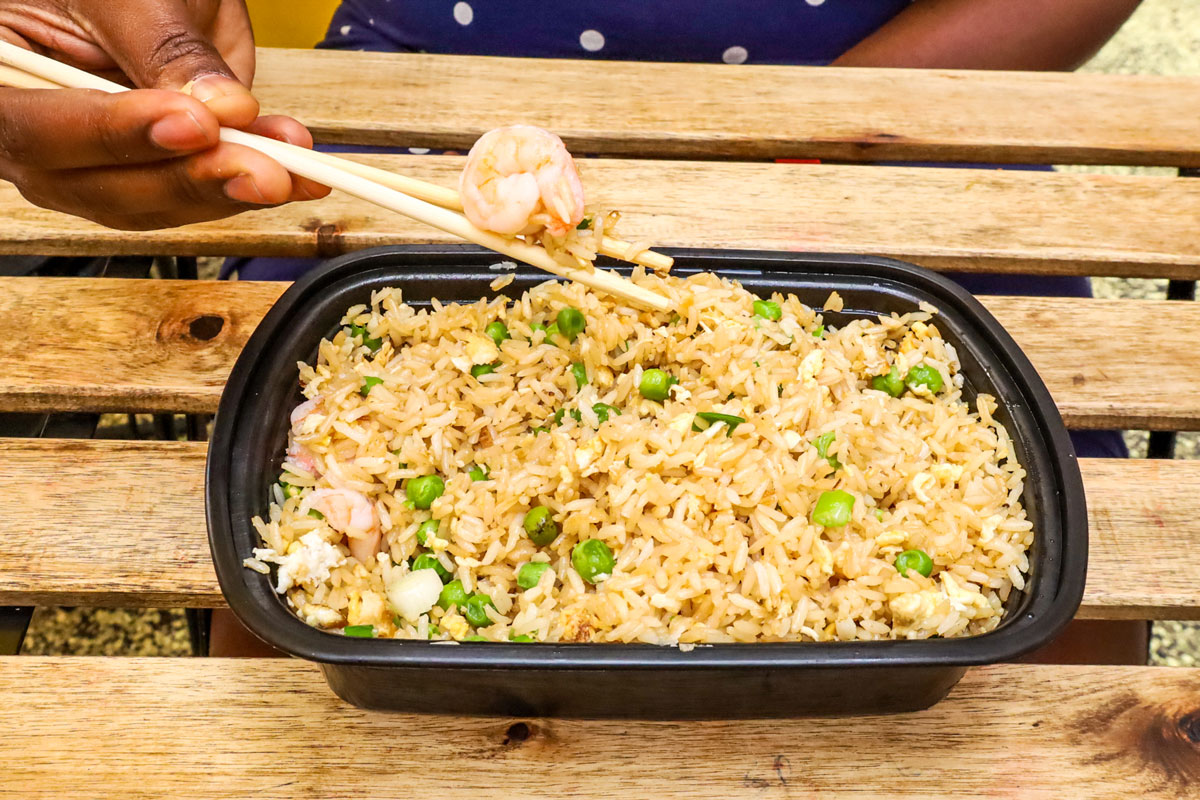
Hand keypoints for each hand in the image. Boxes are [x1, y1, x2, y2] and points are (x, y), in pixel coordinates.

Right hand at [0, 0, 328, 229]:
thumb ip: (166, 48)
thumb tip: (219, 106)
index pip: (34, 126)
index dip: (112, 135)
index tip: (191, 125)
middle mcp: (32, 125)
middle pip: (91, 184)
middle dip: (186, 177)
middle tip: (260, 166)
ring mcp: (87, 157)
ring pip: (146, 202)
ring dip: (226, 189)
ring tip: (289, 168)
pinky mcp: (144, 169)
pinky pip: (187, 193)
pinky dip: (243, 183)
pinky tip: (293, 172)